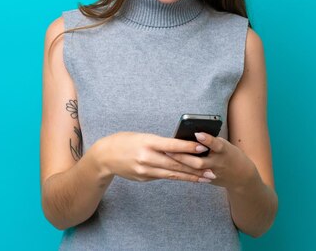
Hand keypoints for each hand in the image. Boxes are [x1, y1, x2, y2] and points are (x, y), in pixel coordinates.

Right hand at [93, 132, 213, 183]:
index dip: (188, 147)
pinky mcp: (144, 178)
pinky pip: (164, 177)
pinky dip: (178, 177)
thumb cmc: (125, 141)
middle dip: (195, 167)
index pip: (172, 145)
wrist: (104, 156)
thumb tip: (180, 147)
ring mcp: (145, 170)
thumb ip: (159, 142)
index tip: (203, 147)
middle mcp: (147, 157)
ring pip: (172, 173)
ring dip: (191, 177)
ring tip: (206, 178)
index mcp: (147, 142)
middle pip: (175, 163)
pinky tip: (189, 178)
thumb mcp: (142, 136)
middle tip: (211, 169)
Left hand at [166, 132, 256, 189]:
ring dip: (181, 163)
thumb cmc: (230, 154)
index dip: (207, 139)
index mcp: (224, 151)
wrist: (241, 176)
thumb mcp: (224, 145)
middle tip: (169, 149)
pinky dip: (184, 170)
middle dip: (184, 156)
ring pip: (194, 170)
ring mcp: (212, 173)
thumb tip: (190, 135)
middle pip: (199, 161)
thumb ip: (210, 142)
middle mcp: (218, 163)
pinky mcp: (208, 180)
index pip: (216, 144)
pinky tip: (171, 165)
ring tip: (168, 155)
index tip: (197, 133)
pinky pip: (194, 176)